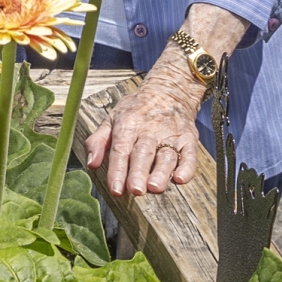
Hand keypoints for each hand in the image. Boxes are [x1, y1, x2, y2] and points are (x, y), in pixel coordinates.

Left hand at [84, 56, 208, 197]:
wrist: (169, 90)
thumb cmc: (136, 109)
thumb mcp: (112, 118)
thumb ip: (98, 141)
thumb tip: (91, 164)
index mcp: (127, 124)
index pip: (120, 149)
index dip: (117, 170)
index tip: (115, 189)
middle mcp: (149, 130)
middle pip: (143, 153)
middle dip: (139, 172)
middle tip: (136, 190)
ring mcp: (170, 135)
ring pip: (166, 156)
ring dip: (161, 172)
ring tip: (155, 188)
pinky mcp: (188, 139)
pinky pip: (190, 155)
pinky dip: (187, 168)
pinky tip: (180, 179)